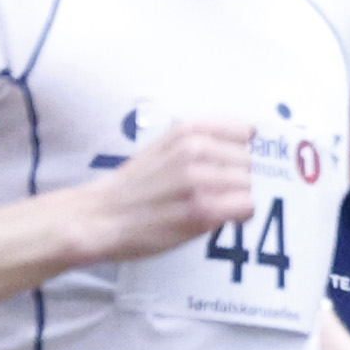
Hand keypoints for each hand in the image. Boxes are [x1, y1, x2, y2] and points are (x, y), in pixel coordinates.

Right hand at [70, 116, 259, 267]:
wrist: (101, 217)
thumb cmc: (132, 187)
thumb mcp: (163, 146)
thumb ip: (199, 139)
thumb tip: (248, 134)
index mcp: (186, 131)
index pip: (243, 131)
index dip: (235, 151)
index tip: (223, 165)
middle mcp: (195, 150)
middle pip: (246, 161)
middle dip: (234, 177)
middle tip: (210, 192)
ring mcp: (199, 180)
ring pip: (247, 185)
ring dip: (235, 198)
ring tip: (209, 205)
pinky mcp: (202, 210)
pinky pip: (246, 206)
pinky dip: (238, 215)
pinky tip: (218, 218)